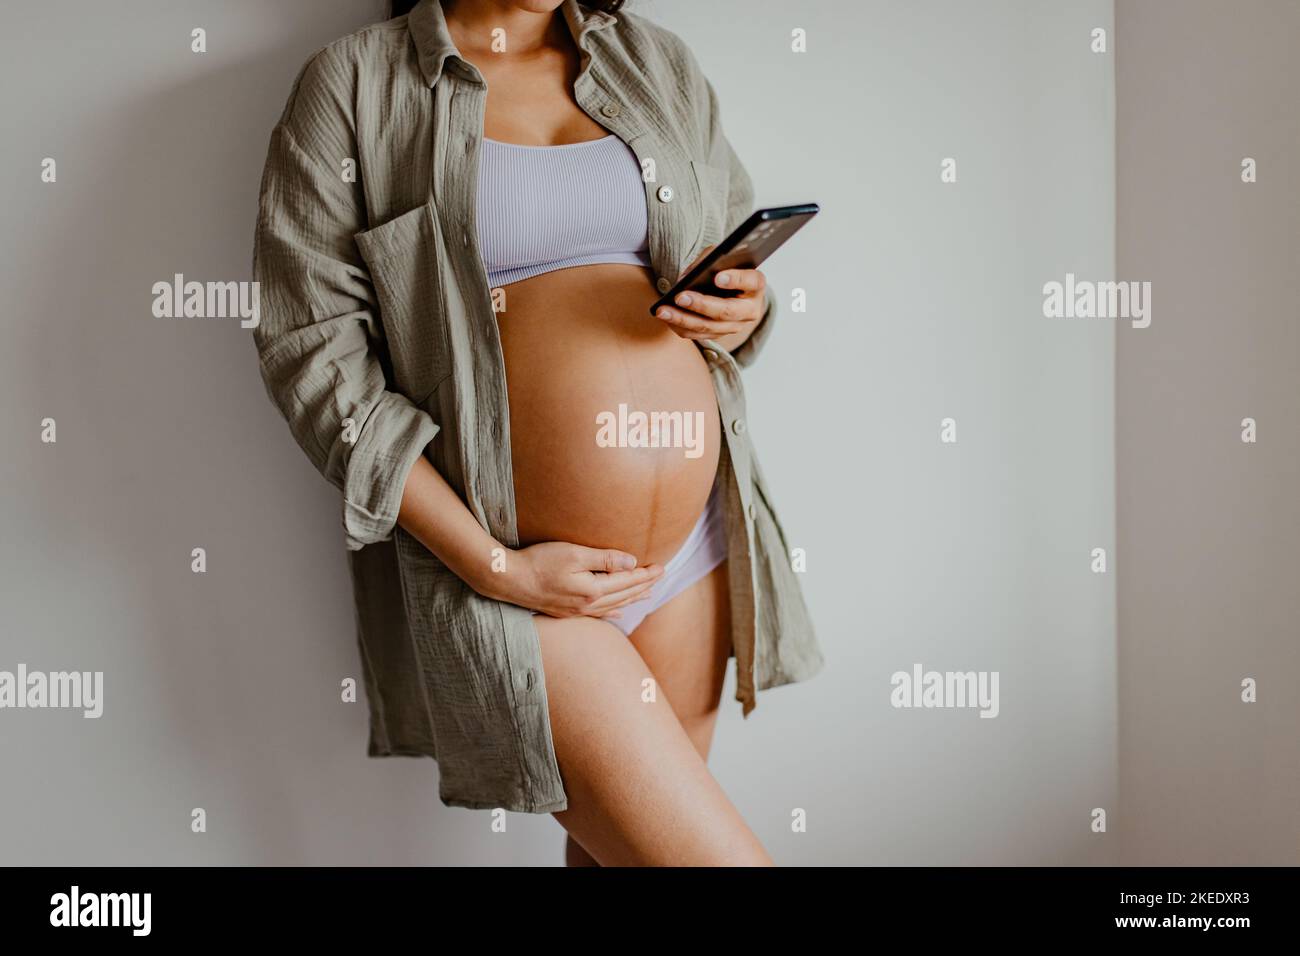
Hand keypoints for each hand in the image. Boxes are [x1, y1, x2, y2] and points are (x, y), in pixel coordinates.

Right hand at [480, 541, 663, 620]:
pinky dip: (613, 610)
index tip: (662, 567)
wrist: (509, 580)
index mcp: (593, 590)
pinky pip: (599, 613)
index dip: (646, 574)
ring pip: (614, 605)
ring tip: (647, 594)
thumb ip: (604, 559)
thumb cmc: (539, 562)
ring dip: (632, 598)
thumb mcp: (574, 554)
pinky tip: (618, 611)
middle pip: (624, 595)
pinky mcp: (566, 612)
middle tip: (661, 576)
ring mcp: (577, 611)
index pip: (628, 581)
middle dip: (644, 585)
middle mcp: (588, 605)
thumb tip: (631, 563)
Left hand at [653, 245, 766, 342]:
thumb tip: (685, 278)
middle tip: (680, 297)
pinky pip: (699, 335)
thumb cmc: (726, 267)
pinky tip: (666, 317)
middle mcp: (750, 309)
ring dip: (683, 319)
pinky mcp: (720, 334)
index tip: (718, 277)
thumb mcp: (720, 257)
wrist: (731, 289)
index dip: (736, 279)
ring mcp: (736, 325)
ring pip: (709, 327)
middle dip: (701, 305)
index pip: (751, 281)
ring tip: (663, 311)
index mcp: (756, 285)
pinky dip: (680, 326)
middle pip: (727, 311)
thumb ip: (708, 261)